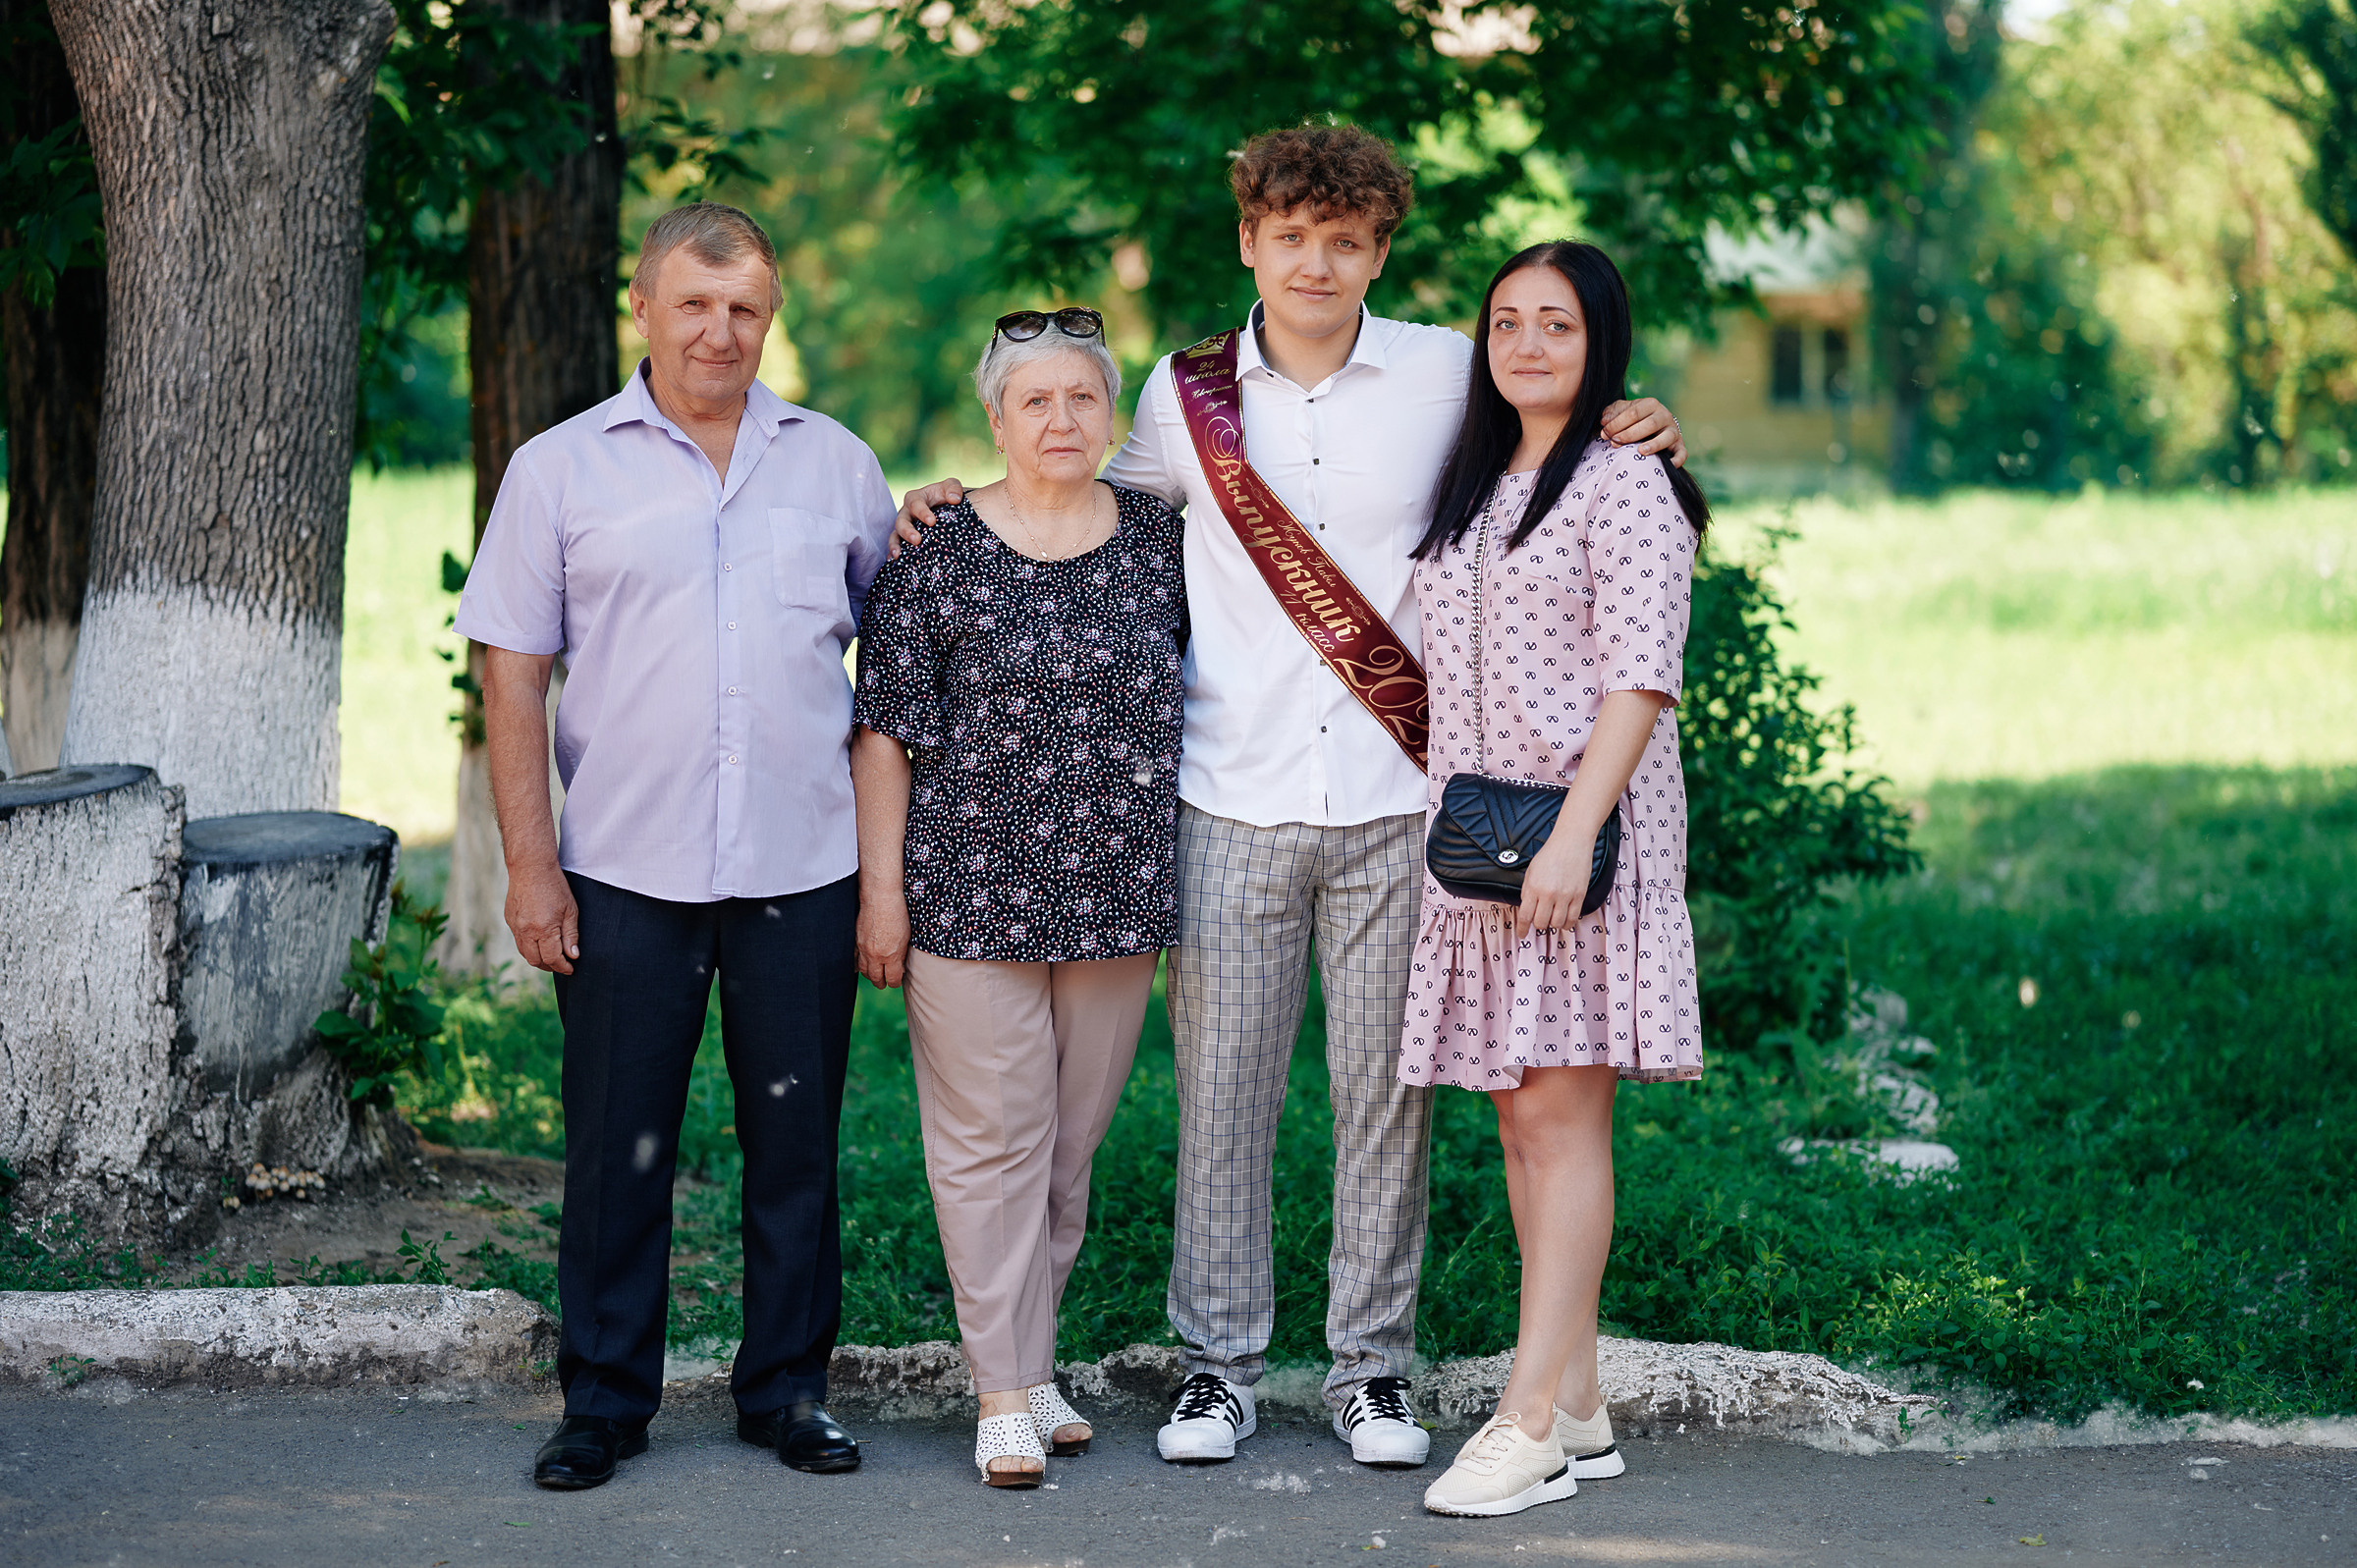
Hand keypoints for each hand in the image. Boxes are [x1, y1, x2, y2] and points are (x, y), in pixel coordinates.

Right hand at [506, 859, 579, 974]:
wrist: (530, 867)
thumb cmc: (555, 886)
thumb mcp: (571, 910)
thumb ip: (571, 935)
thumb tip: (573, 956)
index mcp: (544, 929)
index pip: (553, 958)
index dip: (563, 967)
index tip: (570, 969)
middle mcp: (526, 931)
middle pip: (536, 960)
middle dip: (550, 966)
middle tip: (561, 965)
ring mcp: (515, 926)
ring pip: (525, 953)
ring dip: (538, 959)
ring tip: (551, 957)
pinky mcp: (509, 920)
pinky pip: (518, 941)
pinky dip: (529, 947)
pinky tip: (539, 942)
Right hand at [856, 891, 909, 988]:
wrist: (880, 898)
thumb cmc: (898, 914)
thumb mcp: (906, 937)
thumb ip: (901, 955)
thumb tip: (899, 967)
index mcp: (891, 956)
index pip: (892, 979)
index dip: (895, 982)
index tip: (896, 981)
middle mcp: (875, 956)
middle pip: (876, 978)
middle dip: (881, 983)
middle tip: (884, 984)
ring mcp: (863, 949)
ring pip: (863, 971)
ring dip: (869, 975)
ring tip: (874, 977)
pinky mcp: (855, 941)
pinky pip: (854, 959)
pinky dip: (857, 965)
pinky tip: (859, 967)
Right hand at [890, 478, 964, 558]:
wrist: (947, 509)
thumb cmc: (948, 496)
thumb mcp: (952, 487)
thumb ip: (954, 488)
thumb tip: (954, 499)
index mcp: (916, 498)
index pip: (915, 503)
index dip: (922, 512)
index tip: (932, 522)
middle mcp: (907, 513)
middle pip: (901, 521)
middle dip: (907, 531)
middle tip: (917, 540)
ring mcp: (904, 527)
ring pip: (895, 535)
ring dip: (895, 544)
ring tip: (898, 555)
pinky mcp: (904, 539)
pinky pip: (896, 547)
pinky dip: (892, 554)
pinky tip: (894, 562)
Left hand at [1513, 815, 1601, 941]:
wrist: (1571, 842)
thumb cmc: (1550, 854)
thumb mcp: (1531, 872)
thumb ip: (1527, 891)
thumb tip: (1526, 909)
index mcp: (1534, 888)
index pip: (1525, 916)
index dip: (1522, 929)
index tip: (1521, 934)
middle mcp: (1549, 894)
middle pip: (1541, 923)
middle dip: (1538, 925)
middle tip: (1539, 920)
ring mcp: (1565, 896)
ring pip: (1557, 924)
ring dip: (1553, 924)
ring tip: (1552, 918)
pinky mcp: (1579, 896)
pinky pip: (1573, 919)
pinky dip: (1567, 923)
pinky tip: (1564, 920)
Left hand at [1600, 398, 1686, 467]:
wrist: (1656, 424)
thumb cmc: (1635, 418)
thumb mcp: (1623, 411)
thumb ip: (1612, 413)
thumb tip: (1605, 421)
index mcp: (1650, 404)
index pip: (1633, 413)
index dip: (1617, 424)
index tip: (1605, 434)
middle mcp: (1664, 415)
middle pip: (1649, 424)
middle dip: (1629, 435)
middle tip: (1615, 443)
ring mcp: (1673, 431)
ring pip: (1667, 436)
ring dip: (1654, 444)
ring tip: (1640, 451)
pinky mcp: (1679, 445)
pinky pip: (1682, 453)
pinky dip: (1677, 460)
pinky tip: (1668, 465)